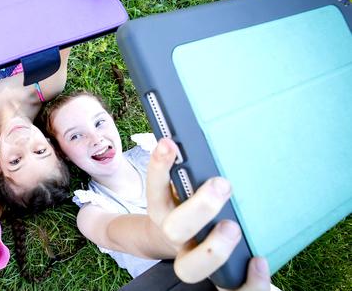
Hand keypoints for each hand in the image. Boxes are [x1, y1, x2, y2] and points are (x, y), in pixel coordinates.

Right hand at [146, 138, 272, 290]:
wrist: (184, 246)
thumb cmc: (193, 209)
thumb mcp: (188, 189)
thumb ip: (192, 171)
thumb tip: (206, 140)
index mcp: (164, 210)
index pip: (155, 187)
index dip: (159, 167)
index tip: (170, 142)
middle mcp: (175, 237)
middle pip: (173, 228)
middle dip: (197, 207)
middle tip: (221, 184)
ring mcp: (193, 260)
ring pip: (190, 268)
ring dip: (213, 250)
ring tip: (233, 227)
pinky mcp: (217, 280)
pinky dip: (249, 282)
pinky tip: (260, 261)